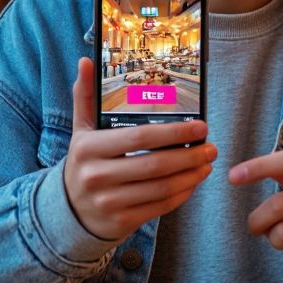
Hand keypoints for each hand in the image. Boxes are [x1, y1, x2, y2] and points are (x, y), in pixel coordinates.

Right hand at [63, 57, 216, 240]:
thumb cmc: (85, 161)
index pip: (139, 137)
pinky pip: (159, 207)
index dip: (174, 133)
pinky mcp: (121, 221)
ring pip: (161, 189)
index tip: (201, 127)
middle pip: (155, 165)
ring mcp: (109, 202)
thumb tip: (85, 61)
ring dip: (190, 176)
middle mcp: (97, 176)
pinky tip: (193, 182)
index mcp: (89, 148)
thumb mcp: (81, 129)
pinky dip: (181, 194)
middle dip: (189, 156)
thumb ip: (85, 95)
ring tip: (207, 163)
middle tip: (211, 147)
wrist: (71, 209)